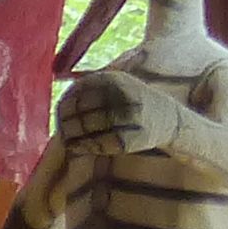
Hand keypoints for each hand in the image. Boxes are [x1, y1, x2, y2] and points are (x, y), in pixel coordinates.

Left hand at [58, 67, 182, 156]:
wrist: (167, 119)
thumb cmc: (134, 101)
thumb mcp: (118, 84)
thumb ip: (92, 88)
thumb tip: (61, 103)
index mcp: (116, 80)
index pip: (80, 90)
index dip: (65, 102)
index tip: (60, 111)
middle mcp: (122, 98)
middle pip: (82, 110)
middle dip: (66, 121)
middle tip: (60, 127)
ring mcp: (127, 120)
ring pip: (88, 128)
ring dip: (72, 135)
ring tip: (65, 139)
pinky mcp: (129, 140)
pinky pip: (99, 144)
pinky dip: (84, 147)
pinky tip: (76, 148)